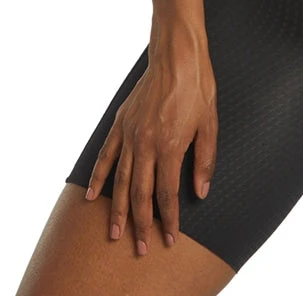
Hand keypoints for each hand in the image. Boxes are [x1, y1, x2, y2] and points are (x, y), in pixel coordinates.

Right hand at [84, 45, 217, 255]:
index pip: (167, 193)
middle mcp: (147, 144)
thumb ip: (205, 160)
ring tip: (114, 233)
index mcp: (171, 145)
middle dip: (141, 224)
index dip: (169, 219)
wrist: (177, 54)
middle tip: (139, 249)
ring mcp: (130, 133)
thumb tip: (200, 192)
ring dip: (118, 209)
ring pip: (121, 181)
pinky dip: (98, 177)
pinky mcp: (121, 123)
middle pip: (141, 194)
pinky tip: (91, 196)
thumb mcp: (210, 123)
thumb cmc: (197, 86)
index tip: (170, 238)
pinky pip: (106, 155)